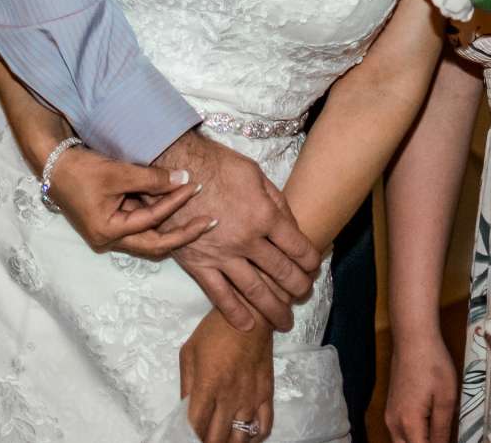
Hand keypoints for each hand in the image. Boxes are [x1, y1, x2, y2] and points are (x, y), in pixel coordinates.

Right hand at [43, 143, 207, 260]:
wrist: (54, 163)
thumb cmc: (82, 169)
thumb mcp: (118, 172)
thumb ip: (152, 178)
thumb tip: (184, 179)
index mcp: (107, 232)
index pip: (151, 221)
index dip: (175, 203)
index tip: (195, 186)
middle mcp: (108, 240)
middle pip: (154, 244)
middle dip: (183, 234)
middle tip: (209, 222)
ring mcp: (109, 233)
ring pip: (148, 236)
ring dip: (170, 224)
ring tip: (197, 213)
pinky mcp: (110, 222)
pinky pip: (140, 224)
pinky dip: (157, 216)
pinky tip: (173, 205)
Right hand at [154, 130, 323, 333]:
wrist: (175, 170)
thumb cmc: (216, 165)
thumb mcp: (255, 174)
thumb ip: (275, 201)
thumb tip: (291, 225)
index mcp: (265, 215)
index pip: (297, 246)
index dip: (310, 260)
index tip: (314, 268)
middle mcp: (248, 240)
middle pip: (280, 271)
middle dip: (297, 287)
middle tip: (304, 295)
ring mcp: (223, 256)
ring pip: (254, 290)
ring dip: (273, 308)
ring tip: (285, 322)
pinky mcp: (199, 265)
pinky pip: (219, 294)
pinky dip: (234, 312)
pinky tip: (248, 325)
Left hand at [177, 312, 272, 442]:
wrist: (251, 315)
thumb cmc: (215, 331)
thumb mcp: (189, 352)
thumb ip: (186, 384)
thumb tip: (184, 410)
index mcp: (208, 385)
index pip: (196, 426)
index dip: (189, 437)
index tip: (187, 436)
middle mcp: (230, 396)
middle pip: (217, 438)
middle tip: (203, 438)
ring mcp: (250, 397)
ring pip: (240, 438)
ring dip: (228, 442)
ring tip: (221, 438)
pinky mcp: (267, 394)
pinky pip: (264, 427)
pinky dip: (254, 438)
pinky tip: (244, 434)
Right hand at [383, 327, 458, 442]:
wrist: (413, 339)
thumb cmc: (433, 365)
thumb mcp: (446, 398)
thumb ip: (443, 428)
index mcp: (409, 423)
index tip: (447, 441)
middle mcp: (394, 424)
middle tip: (442, 438)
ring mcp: (390, 416)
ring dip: (418, 441)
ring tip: (436, 434)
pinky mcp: (390, 408)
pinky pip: (399, 433)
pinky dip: (412, 436)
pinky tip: (427, 428)